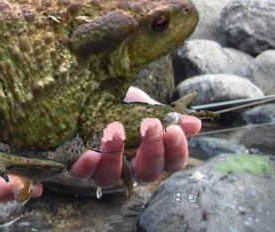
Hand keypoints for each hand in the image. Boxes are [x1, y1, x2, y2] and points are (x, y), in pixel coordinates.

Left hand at [69, 87, 201, 186]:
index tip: (174, 129)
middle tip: (151, 125)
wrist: (86, 95)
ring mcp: (103, 170)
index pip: (172, 162)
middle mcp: (129, 169)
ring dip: (116, 157)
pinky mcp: (79, 167)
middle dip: (152, 149)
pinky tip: (89, 154)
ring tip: (116, 133)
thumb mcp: (143, 105)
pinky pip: (82, 174)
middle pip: (148, 173)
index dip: (176, 149)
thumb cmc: (118, 103)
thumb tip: (196, 124)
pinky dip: (86, 166)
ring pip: (113, 178)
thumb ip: (166, 116)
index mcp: (150, 155)